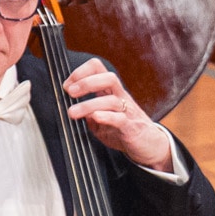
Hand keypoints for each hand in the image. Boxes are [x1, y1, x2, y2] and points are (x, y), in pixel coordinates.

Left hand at [62, 57, 175, 171]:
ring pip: (111, 100)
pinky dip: (106, 116)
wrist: (149, 146)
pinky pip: (120, 119)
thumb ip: (85, 111)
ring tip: (72, 113)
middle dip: (86, 82)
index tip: (66, 85)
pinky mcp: (131, 128)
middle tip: (70, 93)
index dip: (81, 72)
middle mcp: (120, 98)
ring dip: (88, 105)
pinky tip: (95, 117)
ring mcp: (128, 112)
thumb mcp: (99, 118)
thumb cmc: (123, 129)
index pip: (99, 69)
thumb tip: (65, 106)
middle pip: (109, 78)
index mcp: (111, 92)